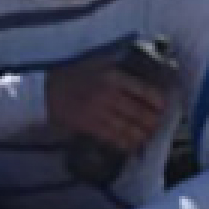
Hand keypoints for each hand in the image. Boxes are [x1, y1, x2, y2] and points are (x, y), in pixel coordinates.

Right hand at [46, 53, 171, 160]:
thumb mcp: (98, 63)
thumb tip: (143, 80)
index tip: (163, 106)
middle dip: (153, 122)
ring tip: (148, 136)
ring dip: (142, 135)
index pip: (145, 92)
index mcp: (113, 77)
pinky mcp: (90, 126)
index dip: (159, 102)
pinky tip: (133, 145)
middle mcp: (109, 95)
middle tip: (157, 124)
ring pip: (130, 128)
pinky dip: (126, 143)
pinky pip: (114, 138)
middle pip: (141, 113)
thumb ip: (119, 71)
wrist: (45, 90)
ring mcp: (99, 112)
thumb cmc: (73, 75)